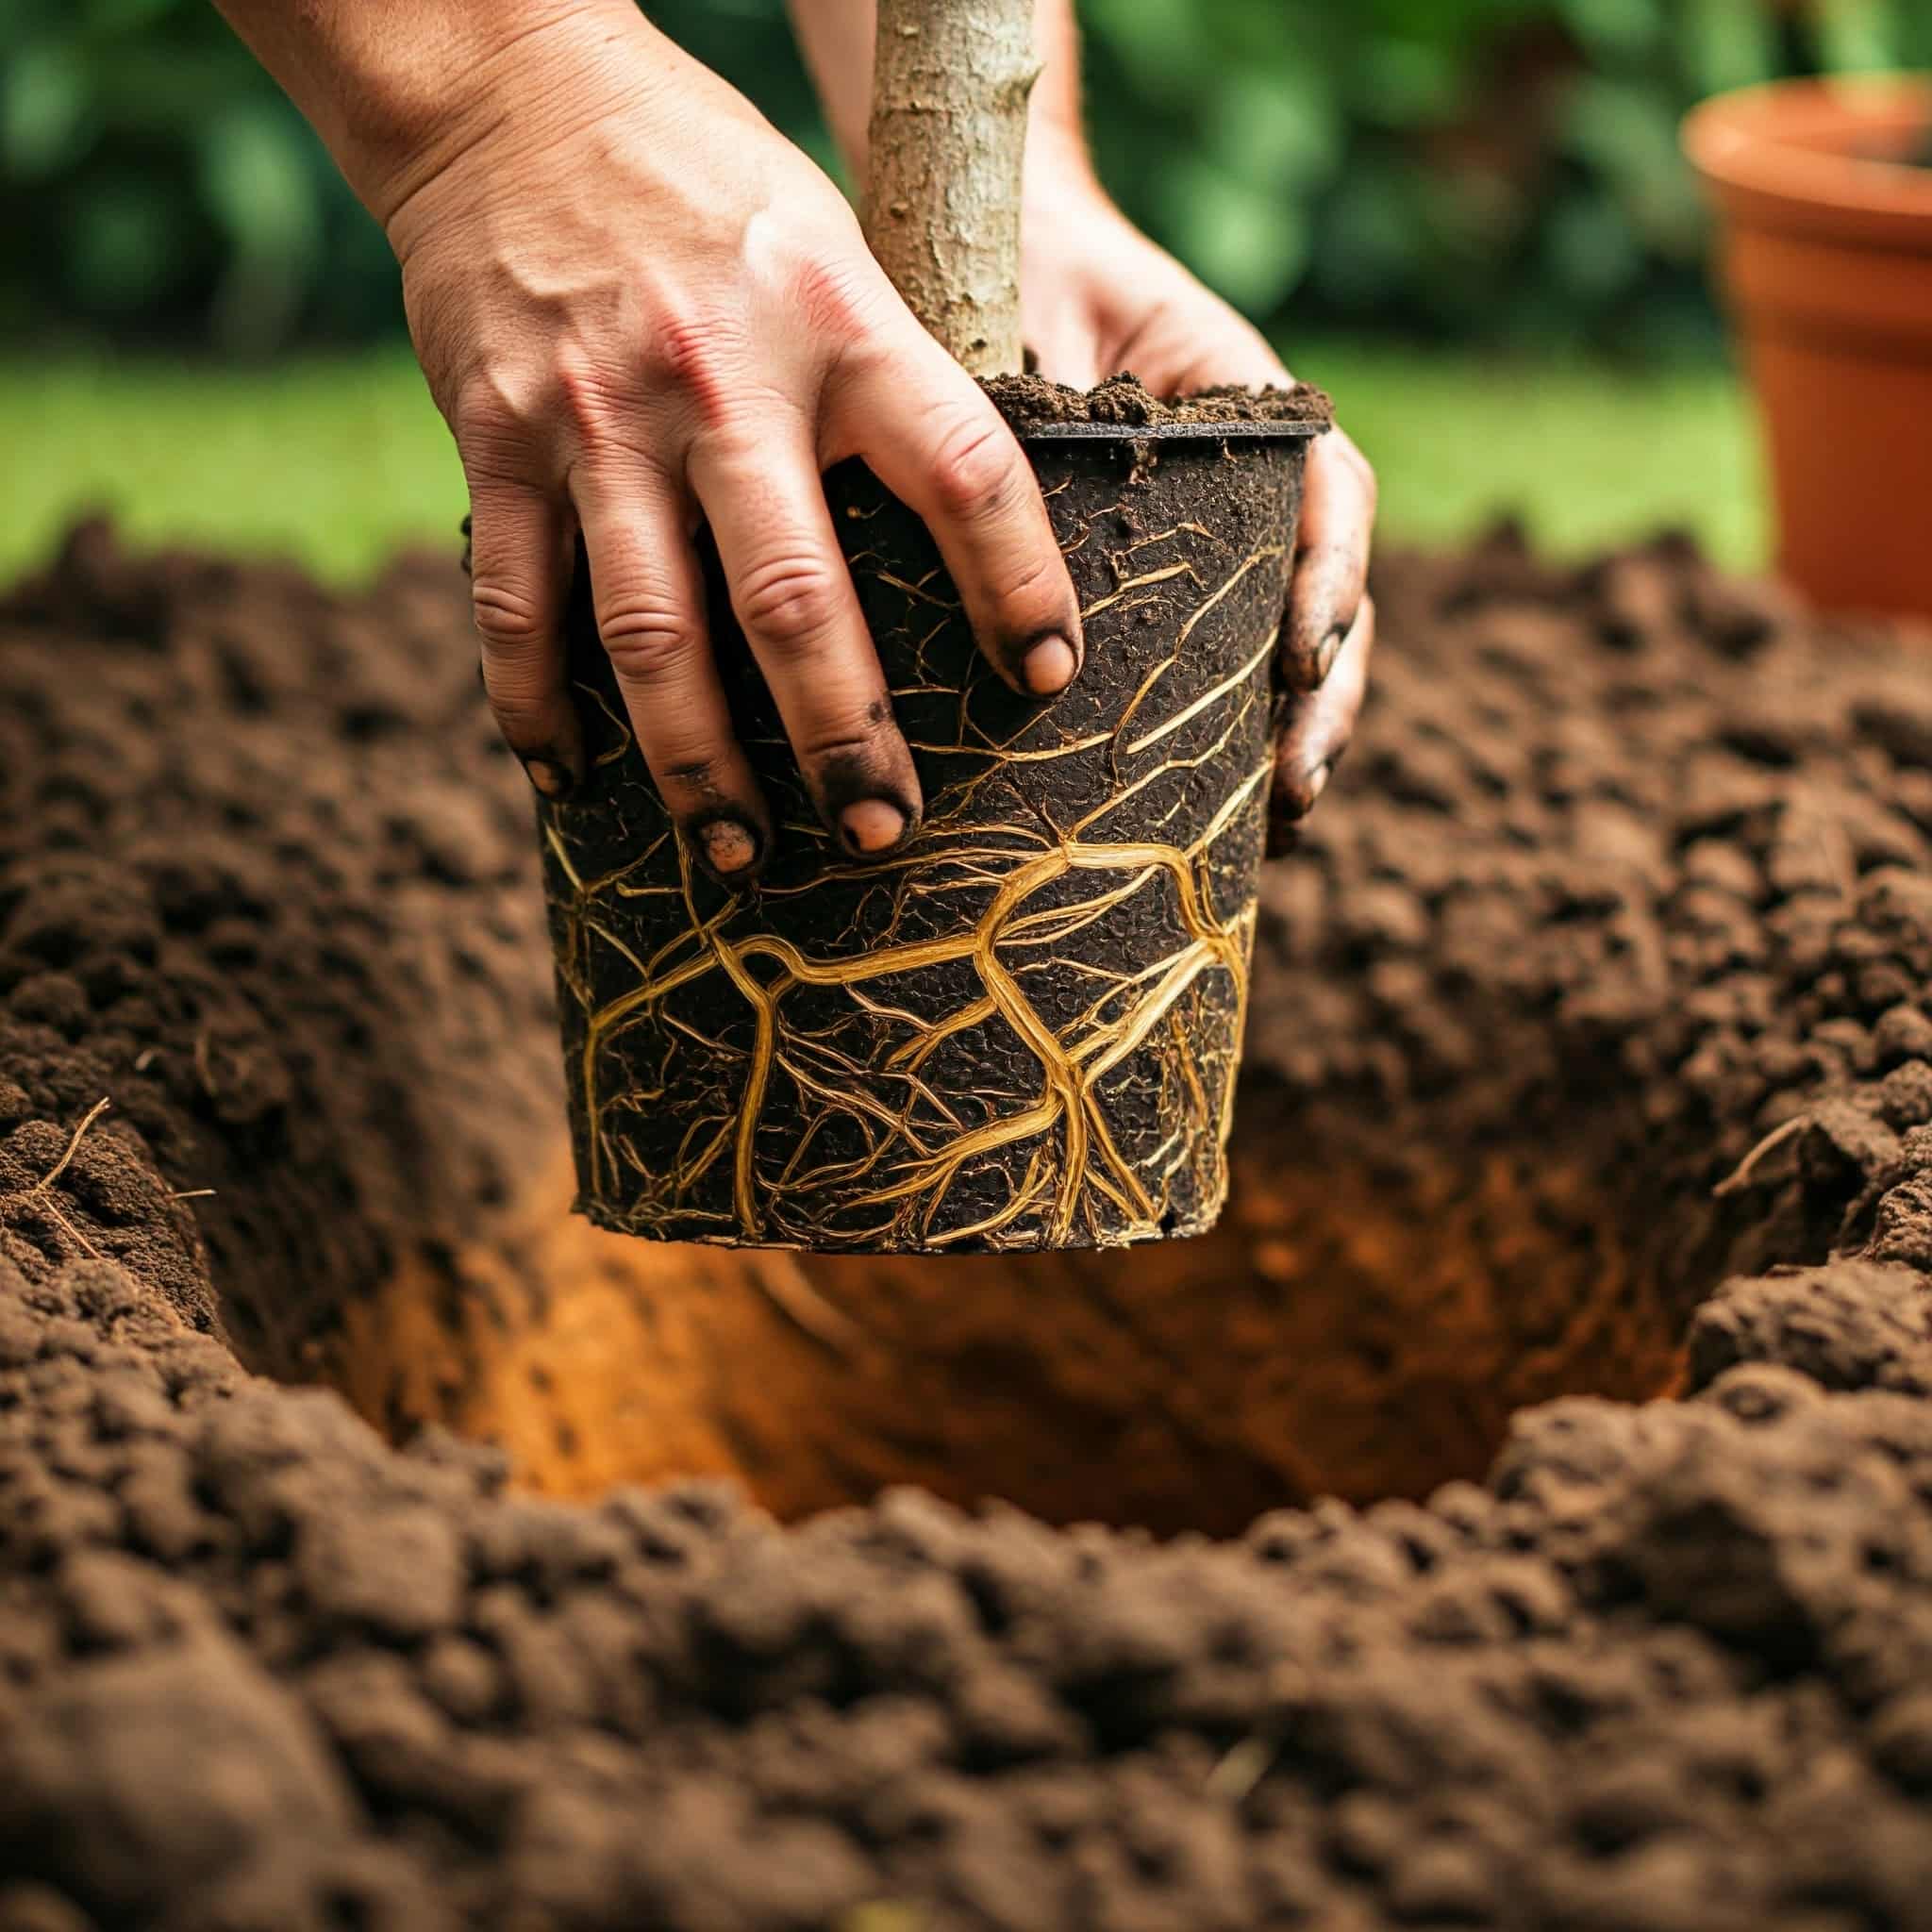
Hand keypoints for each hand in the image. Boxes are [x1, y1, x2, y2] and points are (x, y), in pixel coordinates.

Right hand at [384, 13, 1081, 879]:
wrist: (512, 85)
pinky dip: (534, 709)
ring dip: (697, 766)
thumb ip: (887, 384)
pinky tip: (567, 780)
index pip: (964, 470)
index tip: (1051, 677)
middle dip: (844, 736)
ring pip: (649, 634)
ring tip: (738, 854)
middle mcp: (721, 378)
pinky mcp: (496, 439)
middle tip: (883, 831)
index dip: (1020, 585)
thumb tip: (961, 546)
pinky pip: (512, 607)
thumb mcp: (835, 251)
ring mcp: (598, 417)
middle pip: (795, 598)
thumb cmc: (709, 188)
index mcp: (838, 320)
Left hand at [1021, 151, 1375, 854]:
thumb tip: (1022, 544)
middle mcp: (1258, 472)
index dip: (1328, 578)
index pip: (1329, 490)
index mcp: (1250, 401)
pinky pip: (1230, 656)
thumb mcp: (1041, 326)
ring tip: (1283, 823)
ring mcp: (1229, 528)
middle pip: (1332, 590)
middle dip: (1325, 696)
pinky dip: (1242, 732)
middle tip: (1296, 786)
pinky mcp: (1185, 577)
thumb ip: (1055, 412)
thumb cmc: (1020, 271)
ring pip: (1295, 638)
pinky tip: (1237, 813)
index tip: (1300, 658)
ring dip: (1297, 731)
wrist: (998, 250)